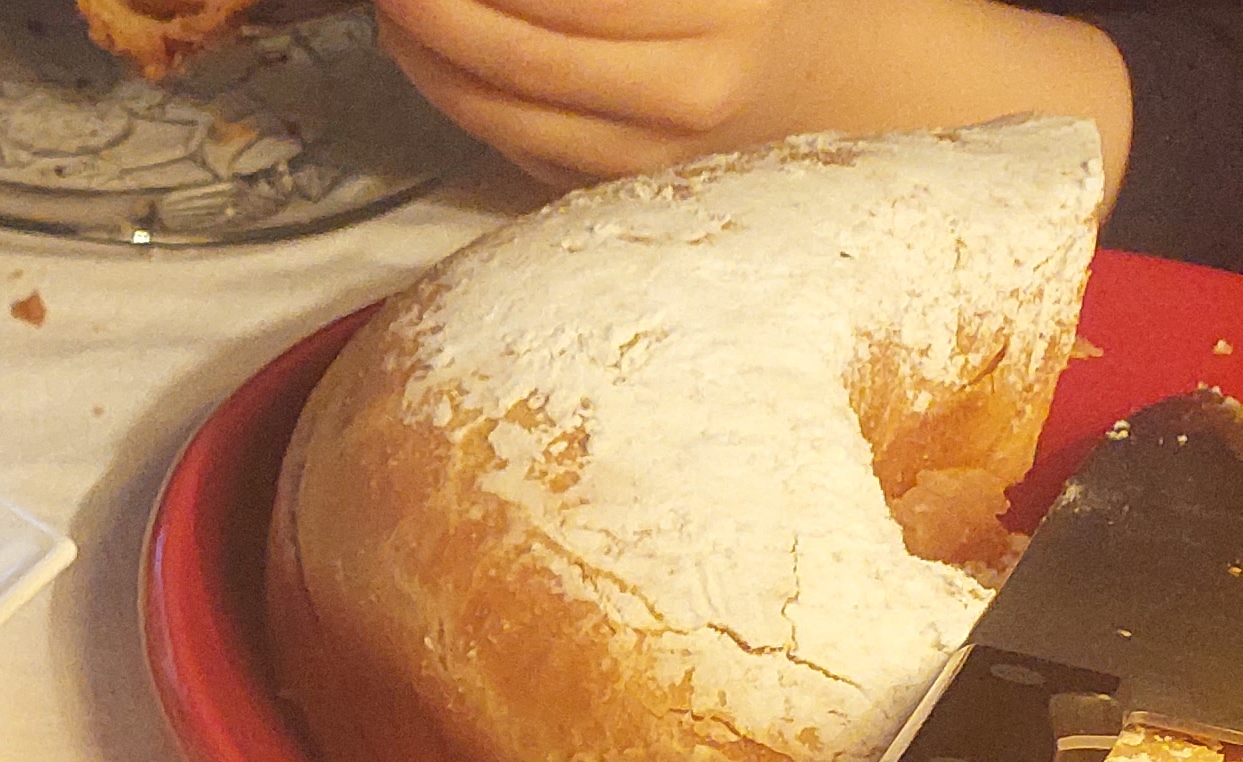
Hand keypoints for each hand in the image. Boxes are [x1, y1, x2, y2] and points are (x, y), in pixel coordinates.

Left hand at [376, 0, 1134, 190]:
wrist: (915, 100)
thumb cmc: (839, 3)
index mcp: (729, 16)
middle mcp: (688, 95)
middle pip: (515, 56)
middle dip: (430, 12)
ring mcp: (658, 159)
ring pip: (505, 115)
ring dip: (428, 65)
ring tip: (394, 13)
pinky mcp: (635, 195)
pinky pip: (524, 154)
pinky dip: (467, 108)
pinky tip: (435, 67)